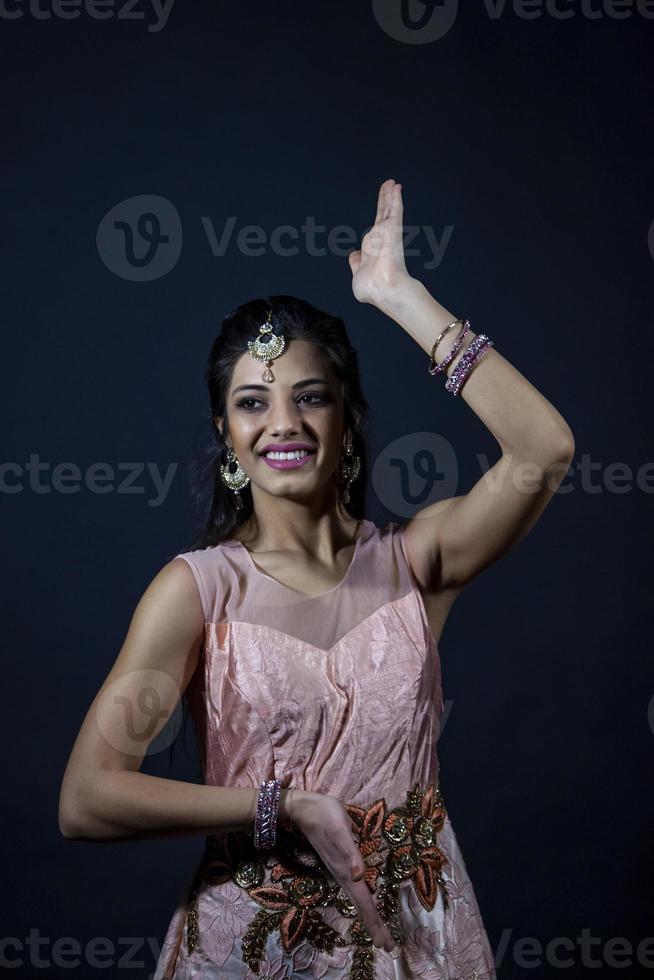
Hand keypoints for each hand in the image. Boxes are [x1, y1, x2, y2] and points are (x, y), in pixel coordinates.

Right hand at [291, 790, 398, 953]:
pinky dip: (364, 902)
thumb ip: (350, 852)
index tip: (386, 945)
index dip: (375, 923)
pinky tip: (365, 902)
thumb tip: (359, 875)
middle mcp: (344, 876)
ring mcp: (341, 871)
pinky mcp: (339, 864)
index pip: (365, 903)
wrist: (304, 809)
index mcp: (347, 872)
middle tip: (389, 947)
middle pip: (362, 907)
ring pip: (359, 900)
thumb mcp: (340, 830)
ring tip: (380, 932)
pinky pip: (355, 890)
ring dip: (370, 917)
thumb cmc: (325, 815)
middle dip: (375, 927)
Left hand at [348, 178, 412, 307]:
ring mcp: (388, 232)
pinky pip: (395, 208)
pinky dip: (395, 197)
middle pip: (383, 214)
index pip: (375, 229)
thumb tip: (354, 255)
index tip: (380, 213)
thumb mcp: (357, 274)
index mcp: (373, 249)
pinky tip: (396, 186)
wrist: (381, 287)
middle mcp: (381, 239)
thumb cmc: (370, 287)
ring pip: (388, 208)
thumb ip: (356, 262)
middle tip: (388, 187)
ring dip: (390, 194)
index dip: (378, 220)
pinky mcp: (393, 227)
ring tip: (391, 182)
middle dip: (385, 200)